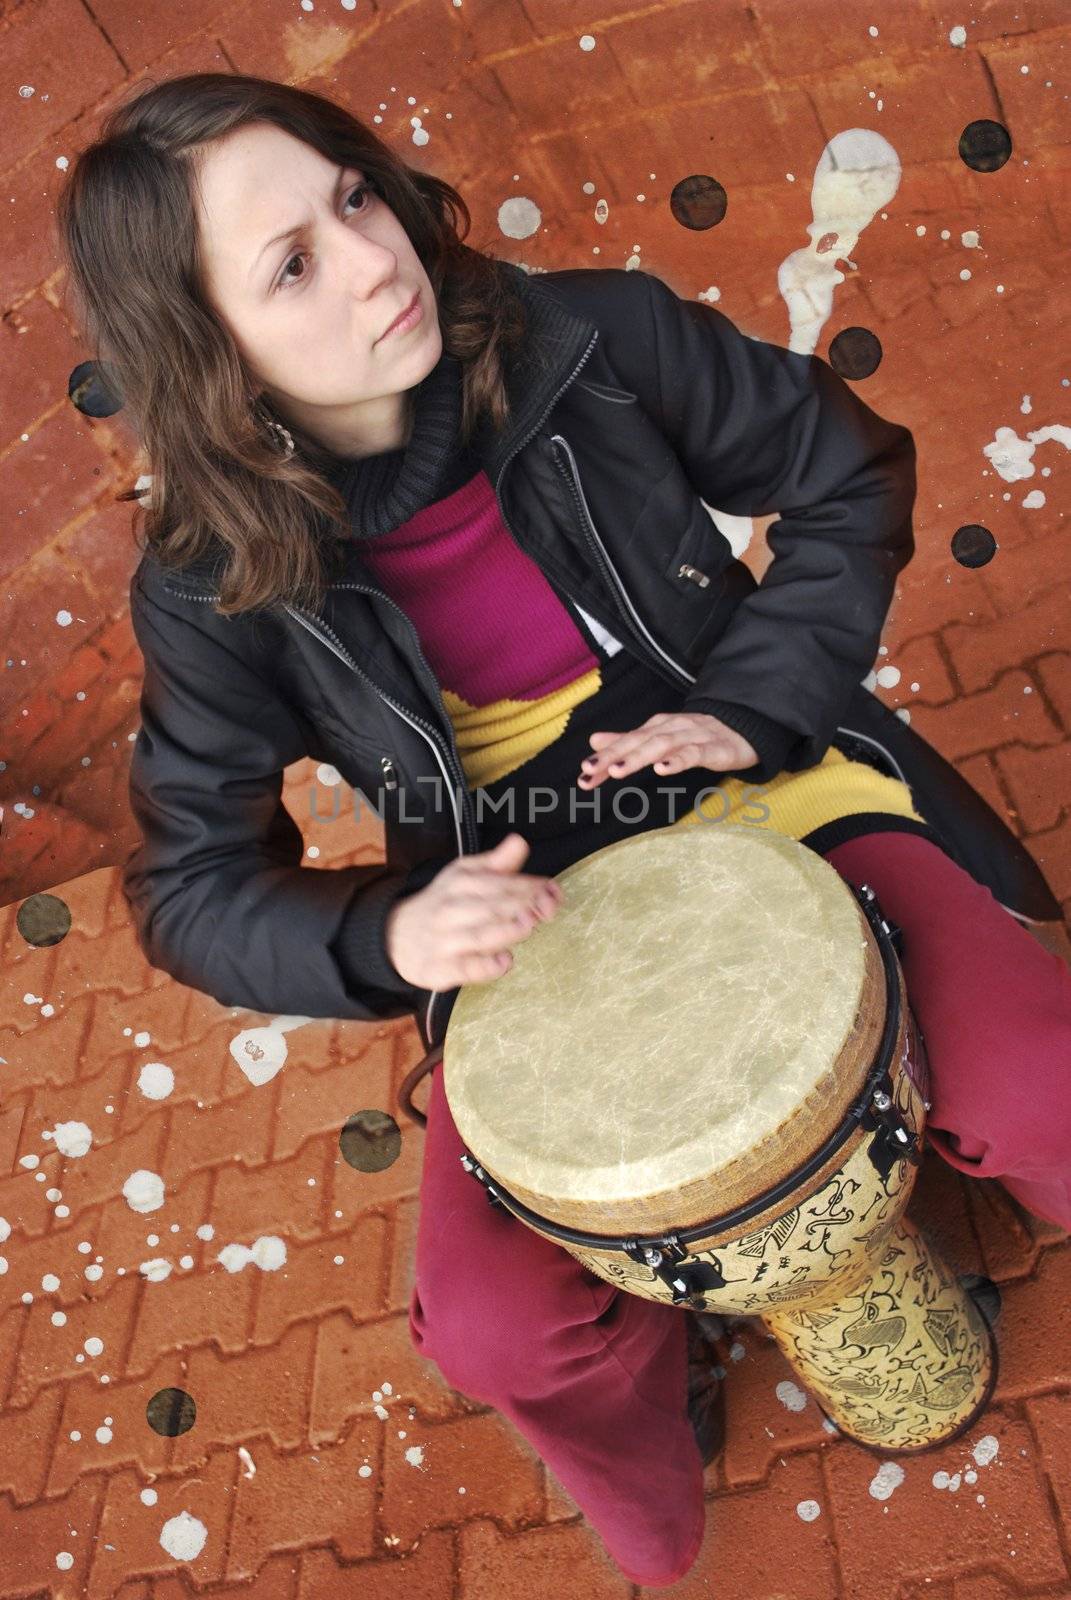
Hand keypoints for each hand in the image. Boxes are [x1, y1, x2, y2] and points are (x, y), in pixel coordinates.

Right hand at [385, 833, 562, 989]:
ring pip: (479, 935)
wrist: (396, 936)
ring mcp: (446, 940)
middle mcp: (453, 909)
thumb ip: (497, 863)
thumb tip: (519, 842)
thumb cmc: (443, 904)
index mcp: (461, 883)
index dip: (530, 886)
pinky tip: (504, 962)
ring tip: (529, 924)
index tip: (553, 891)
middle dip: (523, 905)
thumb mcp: (464, 875)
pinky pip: (464, 968)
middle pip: (492, 906)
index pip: (500, 883)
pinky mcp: (441, 969)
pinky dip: (484, 966)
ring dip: (506, 930)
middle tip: (547, 907)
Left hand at [576, 712, 758, 788]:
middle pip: (639, 741)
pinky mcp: (715, 749)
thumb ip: (628, 741)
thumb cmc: (699, 736)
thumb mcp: (661, 736)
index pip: (627, 742)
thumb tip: (595, 741)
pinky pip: (695, 753)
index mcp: (657, 727)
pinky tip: (662, 769)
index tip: (584, 772)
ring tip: (617, 771)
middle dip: (614, 756)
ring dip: (639, 757)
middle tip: (590, 771)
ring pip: (663, 745)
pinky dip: (678, 760)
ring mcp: (694, 737)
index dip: (605, 756)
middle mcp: (672, 728)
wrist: (746, 728)